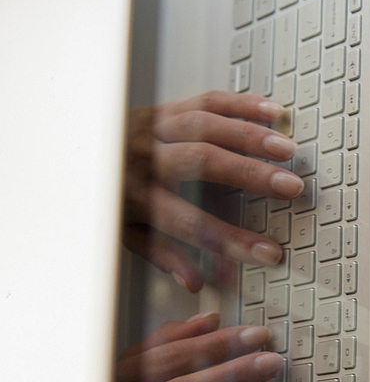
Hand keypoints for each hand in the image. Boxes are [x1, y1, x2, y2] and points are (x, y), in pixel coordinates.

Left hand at [124, 91, 303, 291]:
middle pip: (203, 162)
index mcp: (136, 195)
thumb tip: (195, 281)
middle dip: (251, 174)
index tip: (267, 252)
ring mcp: (155, 127)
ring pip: (207, 125)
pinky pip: (206, 100)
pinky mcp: (165, 108)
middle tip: (290, 187)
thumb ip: (162, 255)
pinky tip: (271, 112)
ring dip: (251, 136)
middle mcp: (146, 156)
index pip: (190, 223)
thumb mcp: (124, 231)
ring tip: (286, 150)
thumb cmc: (105, 195)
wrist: (67, 145)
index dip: (231, 240)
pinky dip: (242, 104)